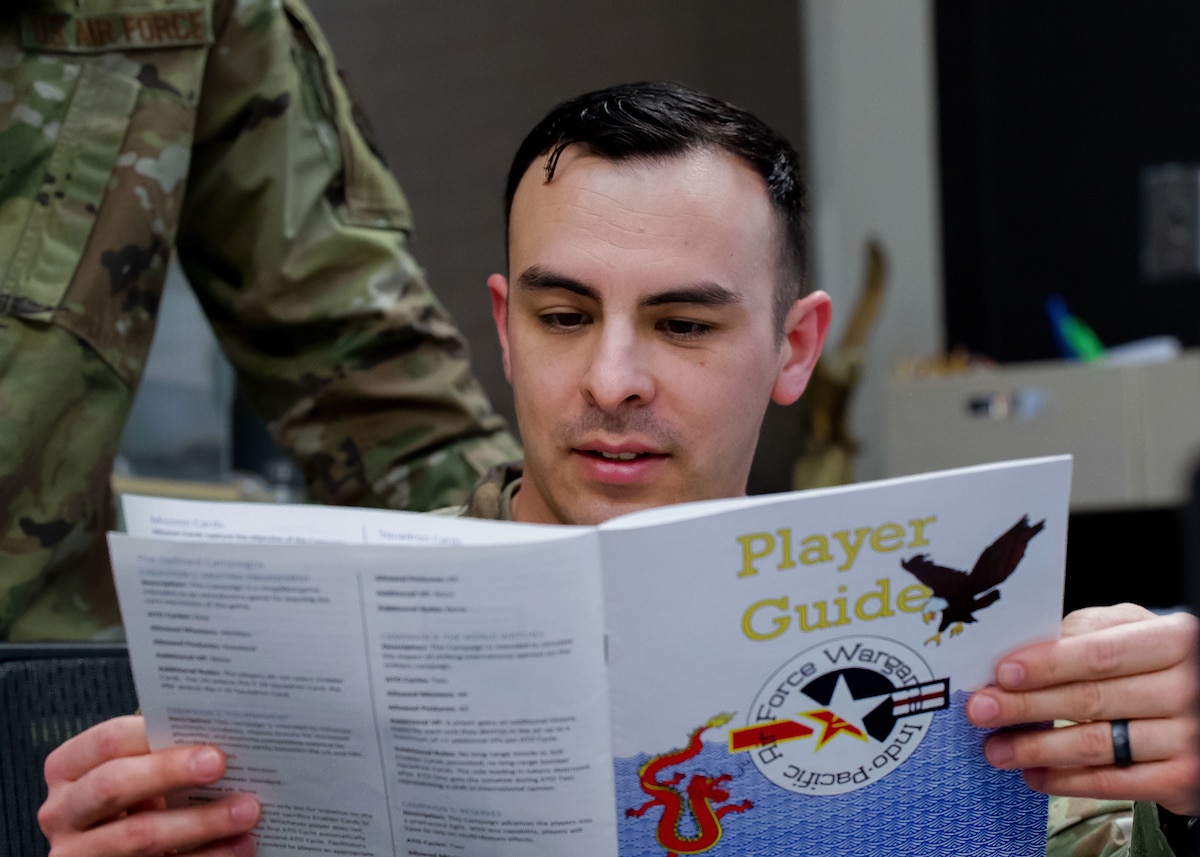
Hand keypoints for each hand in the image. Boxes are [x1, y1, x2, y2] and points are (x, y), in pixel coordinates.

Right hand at [39, 715, 260, 856]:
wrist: (121, 853)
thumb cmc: (138, 797)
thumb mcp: (138, 772)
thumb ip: (164, 752)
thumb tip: (223, 733)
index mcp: (69, 770)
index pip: (107, 741)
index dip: (153, 736)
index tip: (202, 739)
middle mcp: (63, 813)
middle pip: (113, 785)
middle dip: (170, 773)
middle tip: (221, 765)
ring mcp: (77, 855)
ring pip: (138, 837)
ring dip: (200, 823)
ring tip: (247, 811)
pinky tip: (243, 845)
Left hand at [965, 604, 1199, 814]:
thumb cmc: (1157, 662)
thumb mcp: (1135, 631)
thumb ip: (1088, 632)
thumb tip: (1026, 648)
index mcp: (1175, 640)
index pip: (1099, 654)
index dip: (1047, 664)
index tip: (1002, 673)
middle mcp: (1187, 689)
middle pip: (1090, 699)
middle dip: (1025, 706)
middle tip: (981, 710)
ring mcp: (1188, 736)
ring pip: (1096, 744)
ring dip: (1036, 748)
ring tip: (996, 748)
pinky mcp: (1183, 778)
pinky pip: (1114, 782)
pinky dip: (1066, 781)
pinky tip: (1035, 775)